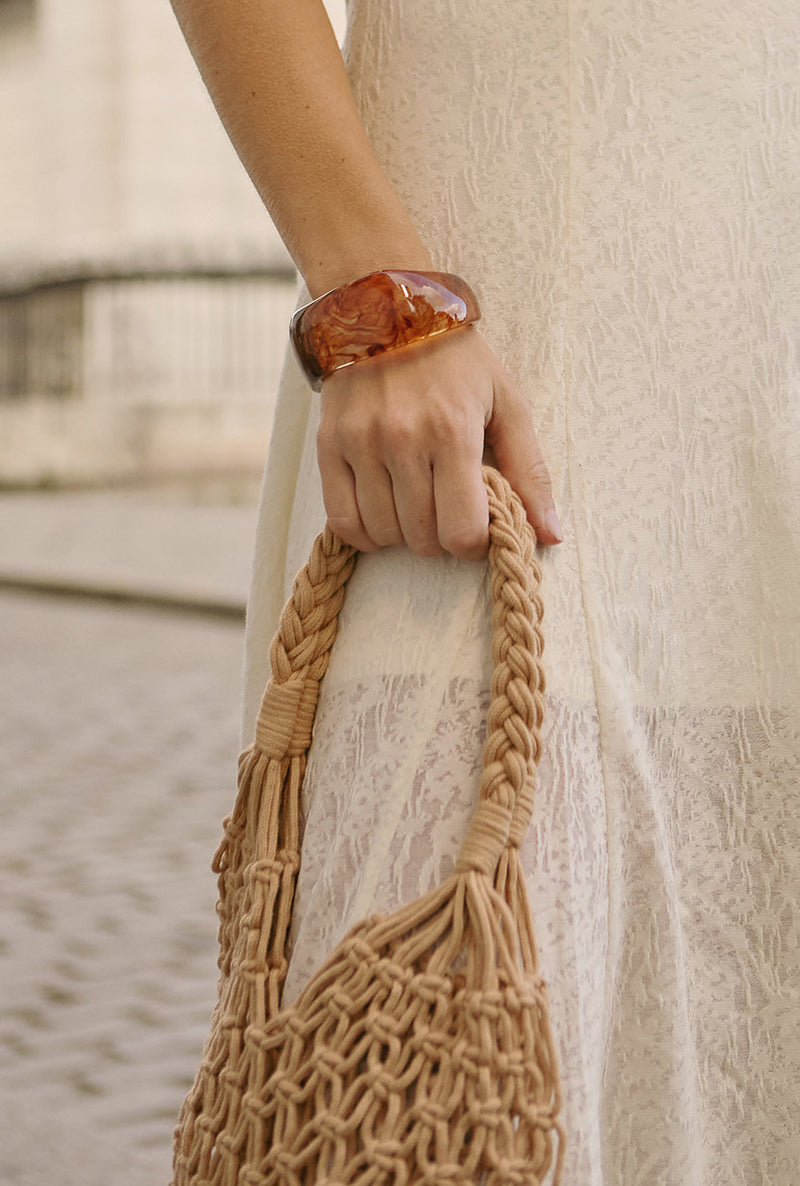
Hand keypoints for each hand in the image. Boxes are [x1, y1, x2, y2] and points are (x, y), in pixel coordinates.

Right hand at [316, 326, 562, 559]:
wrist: (387, 309)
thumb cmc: (455, 359)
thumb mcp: (506, 402)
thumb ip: (530, 471)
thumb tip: (551, 534)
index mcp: (453, 431)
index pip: (461, 530)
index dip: (474, 543)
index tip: (476, 528)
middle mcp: (403, 440)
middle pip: (423, 537)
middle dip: (441, 538)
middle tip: (447, 512)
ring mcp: (361, 444)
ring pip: (384, 533)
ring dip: (405, 534)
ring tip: (417, 507)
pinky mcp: (330, 446)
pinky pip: (343, 519)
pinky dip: (365, 533)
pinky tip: (383, 517)